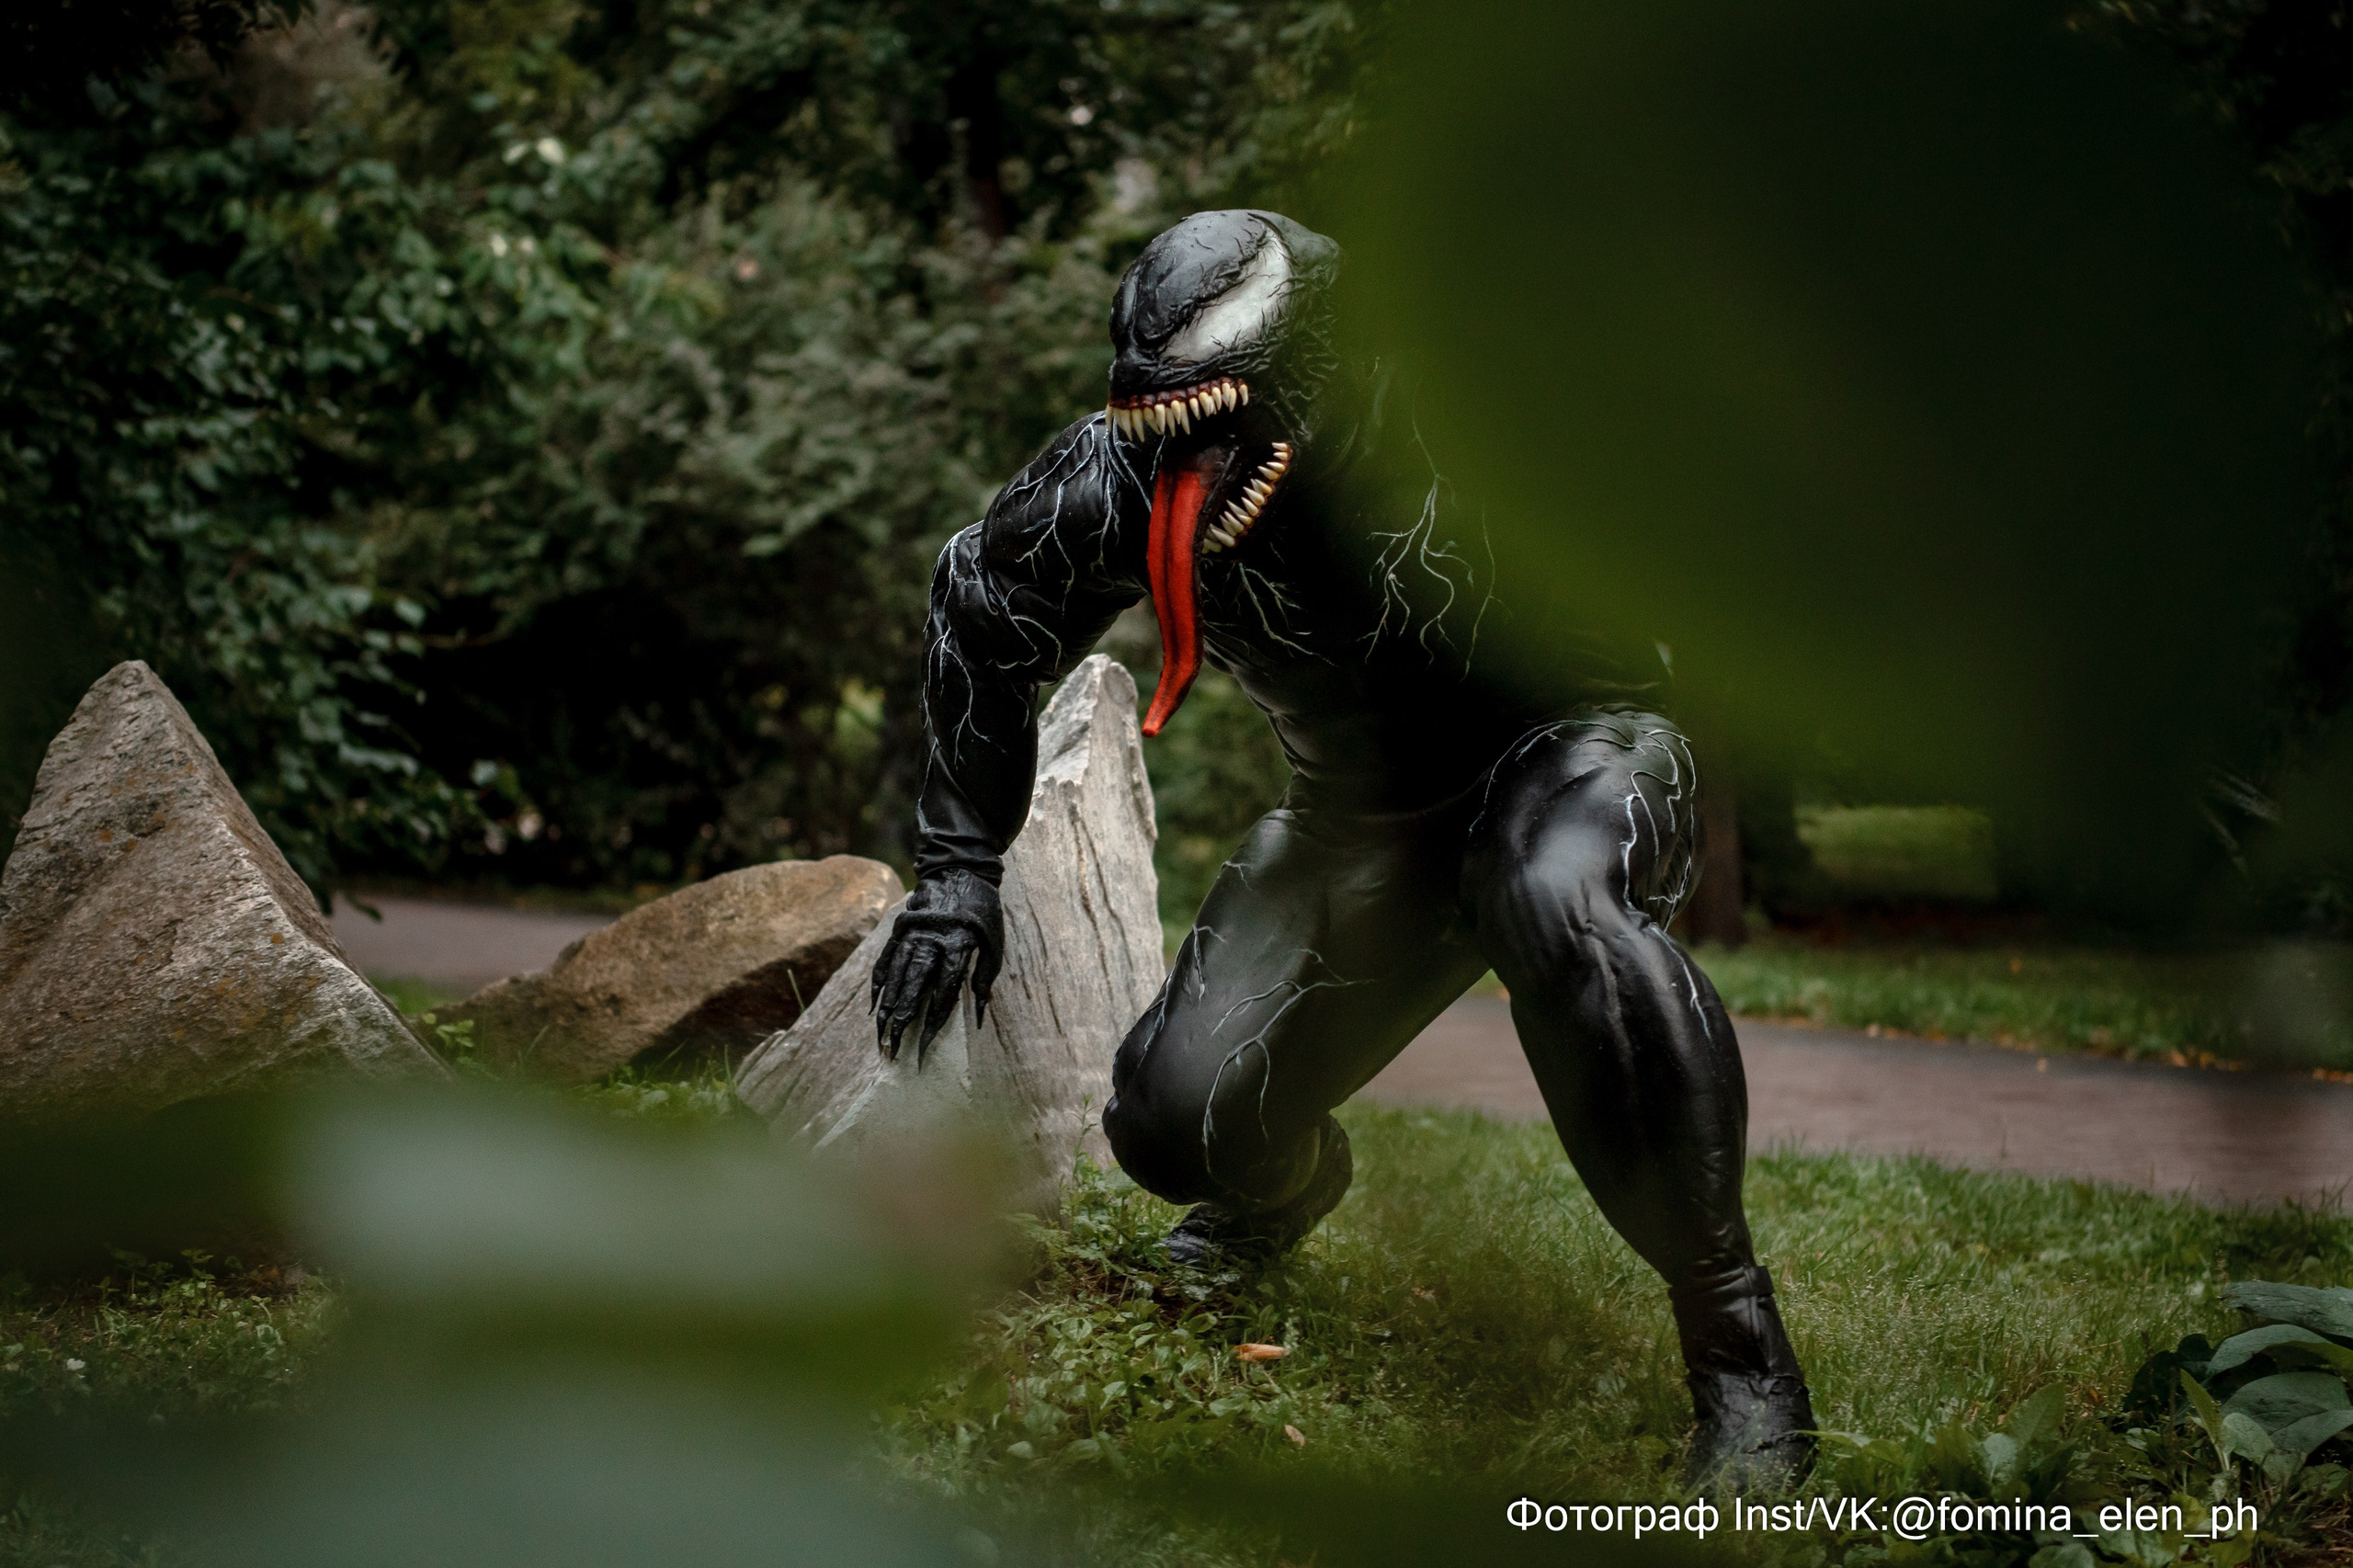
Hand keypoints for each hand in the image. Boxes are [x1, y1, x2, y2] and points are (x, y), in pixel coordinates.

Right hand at [869, 868, 1003, 1063]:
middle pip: (913, 987)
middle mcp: (931, 941)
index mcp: (959, 945)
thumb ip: (984, 980)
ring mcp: (912, 934)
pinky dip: (878, 983)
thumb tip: (978, 1018)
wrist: (961, 869)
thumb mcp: (994, 944)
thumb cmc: (983, 912)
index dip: (934, 1023)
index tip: (926, 1047)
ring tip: (880, 1034)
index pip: (944, 993)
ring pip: (895, 976)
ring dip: (887, 1007)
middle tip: (893, 1048)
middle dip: (903, 1021)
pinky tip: (873, 1005)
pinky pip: (885, 960)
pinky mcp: (899, 929)